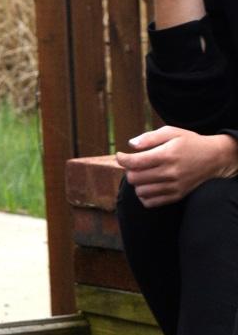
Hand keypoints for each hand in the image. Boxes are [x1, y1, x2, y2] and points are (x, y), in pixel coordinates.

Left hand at [116, 126, 237, 206]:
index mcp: (167, 155)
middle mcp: (170, 172)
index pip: (134, 162)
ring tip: (143, 174)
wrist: (213, 158)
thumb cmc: (189, 142)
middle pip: (134, 178)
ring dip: (137, 183)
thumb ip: (149, 137)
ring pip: (140, 191)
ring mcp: (173, 186)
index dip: (122, 159)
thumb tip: (131, 145)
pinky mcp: (176, 196)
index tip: (120, 156)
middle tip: (134, 164)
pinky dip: (144, 195)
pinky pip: (150, 202)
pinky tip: (148, 185)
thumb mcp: (171, 132)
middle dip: (129, 170)